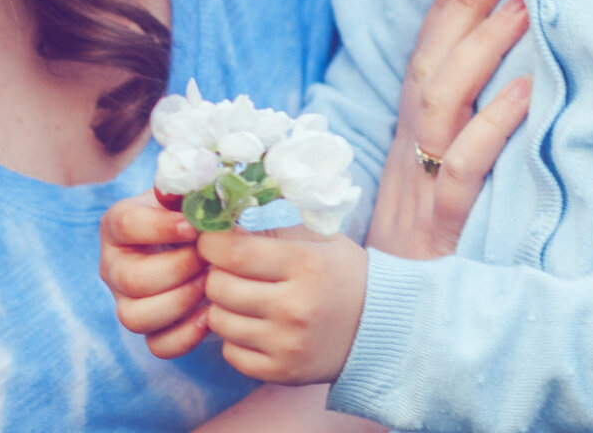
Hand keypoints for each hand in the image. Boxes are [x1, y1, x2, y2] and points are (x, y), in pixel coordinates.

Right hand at [99, 190, 211, 358]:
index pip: (125, 224)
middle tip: (208, 260)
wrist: (212, 246)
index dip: (161, 227)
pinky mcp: (149, 330)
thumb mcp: (193, 194)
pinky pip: (158, 346)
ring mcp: (126, 302)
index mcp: (119, 224)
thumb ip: (191, 184)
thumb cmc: (200, 214)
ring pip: (135, 317)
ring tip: (209, 285)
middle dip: (177, 270)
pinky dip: (186, 335)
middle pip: (130, 279)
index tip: (195, 227)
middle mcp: (114, 266)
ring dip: (179, 302)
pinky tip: (210, 314)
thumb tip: (189, 178)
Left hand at [199, 229, 370, 384]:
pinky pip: (230, 354)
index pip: (234, 252)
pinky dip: (234, 339)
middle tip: (228, 270)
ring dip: (222, 306)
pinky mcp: (283, 372)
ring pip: (219, 321)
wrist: (381, 329)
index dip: (211, 243)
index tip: (211, 240)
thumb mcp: (317, 240)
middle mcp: (296, 307)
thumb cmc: (343, 275)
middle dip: (215, 273)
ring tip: (242, 298)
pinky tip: (253, 326)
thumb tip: (221, 220)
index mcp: (306, 265)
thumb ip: (270, 229)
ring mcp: (288, 344)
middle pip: (219, 287)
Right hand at [366, 0, 531, 259]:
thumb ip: (457, 139)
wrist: (382, 331)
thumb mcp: (431, 190)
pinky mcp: (444, 226)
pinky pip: (464, 168)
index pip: (423, 55)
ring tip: (523, 4)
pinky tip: (526, 93)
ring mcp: (422, 186)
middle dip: (464, 6)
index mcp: (406, 140)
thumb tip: (509, 82)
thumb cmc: (423, 257)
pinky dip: (494, 126)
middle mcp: (408, 153)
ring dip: (483, 48)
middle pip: (429, 63)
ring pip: (441, 102)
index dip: (450, 3)